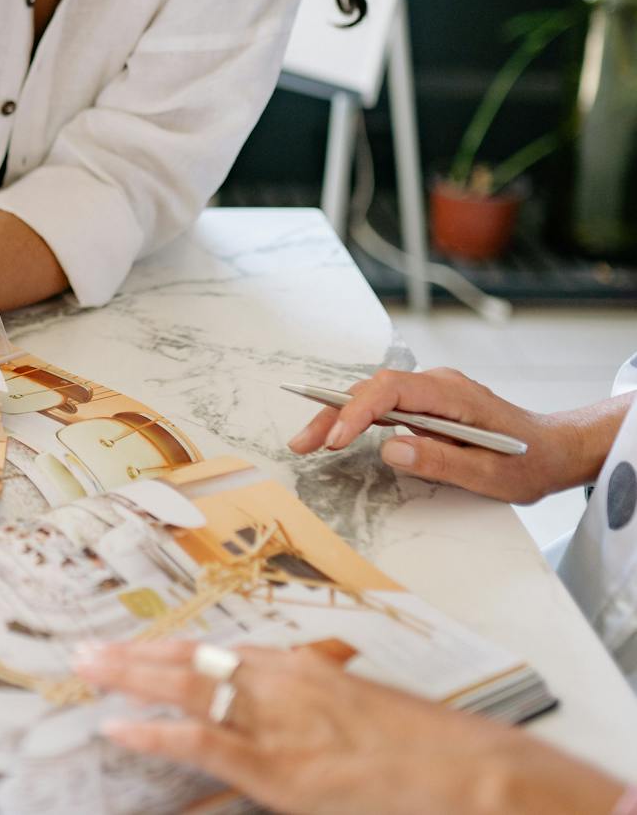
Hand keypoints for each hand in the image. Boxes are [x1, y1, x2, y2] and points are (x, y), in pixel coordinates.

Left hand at [75, 641, 620, 814]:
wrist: (479, 775)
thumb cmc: (430, 752)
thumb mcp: (363, 716)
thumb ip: (317, 708)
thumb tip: (284, 717)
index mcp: (303, 670)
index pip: (219, 649)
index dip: (168, 649)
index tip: (131, 645)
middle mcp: (284, 683)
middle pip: (192, 658)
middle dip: (133, 655)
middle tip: (85, 650)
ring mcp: (280, 723)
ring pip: (186, 687)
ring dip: (128, 679)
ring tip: (85, 670)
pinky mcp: (282, 770)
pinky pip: (203, 742)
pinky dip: (155, 733)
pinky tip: (119, 728)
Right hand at [286, 367, 597, 502]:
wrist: (556, 449)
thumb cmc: (530, 463)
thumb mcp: (493, 474)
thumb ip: (442, 459)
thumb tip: (390, 447)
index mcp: (453, 394)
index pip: (392, 389)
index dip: (358, 410)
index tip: (337, 440)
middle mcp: (437, 384)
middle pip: (372, 389)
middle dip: (333, 414)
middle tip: (302, 444)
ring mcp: (430, 391)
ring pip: (372, 395)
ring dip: (338, 416)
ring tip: (308, 442)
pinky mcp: (426, 404)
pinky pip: (382, 403)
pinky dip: (355, 418)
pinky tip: (335, 433)